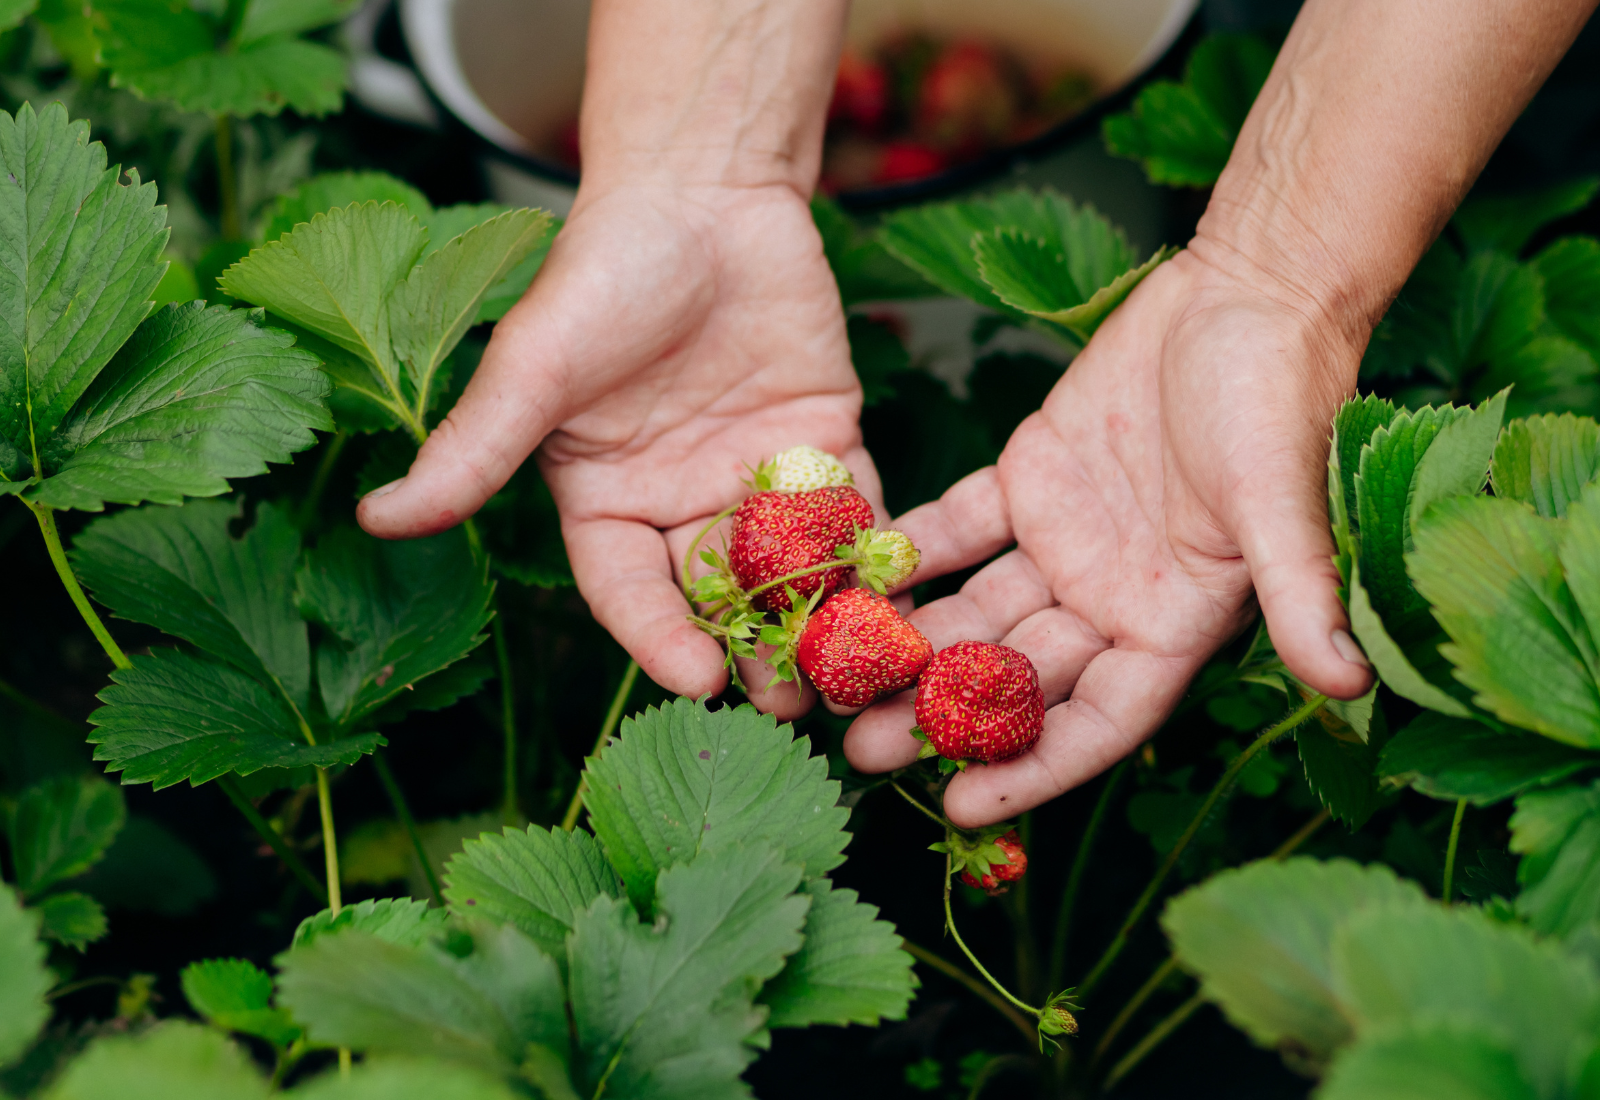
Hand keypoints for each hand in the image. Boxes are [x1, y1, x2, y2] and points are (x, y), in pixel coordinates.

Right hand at [357, 179, 883, 711]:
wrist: (704, 192)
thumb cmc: (603, 271)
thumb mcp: (533, 366)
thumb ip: (475, 448)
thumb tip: (376, 519)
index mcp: (605, 501)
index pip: (628, 589)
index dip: (657, 637)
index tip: (695, 678)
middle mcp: (678, 503)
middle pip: (714, 596)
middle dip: (749, 648)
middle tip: (789, 700)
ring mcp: (753, 478)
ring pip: (787, 568)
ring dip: (817, 617)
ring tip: (848, 666)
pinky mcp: (821, 444)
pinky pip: (850, 507)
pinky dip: (871, 547)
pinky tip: (895, 588)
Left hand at [843, 249, 1374, 826]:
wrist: (1247, 292)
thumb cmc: (1279, 397)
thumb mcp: (1282, 501)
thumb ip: (1300, 591)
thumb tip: (1351, 684)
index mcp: (1172, 625)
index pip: (1096, 721)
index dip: (1033, 767)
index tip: (960, 809)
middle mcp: (1111, 600)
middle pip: (1016, 674)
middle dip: (940, 714)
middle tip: (861, 748)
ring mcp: (1065, 544)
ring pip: (977, 609)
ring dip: (909, 641)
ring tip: (831, 676)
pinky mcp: (1028, 483)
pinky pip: (959, 528)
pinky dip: (912, 550)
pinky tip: (853, 576)